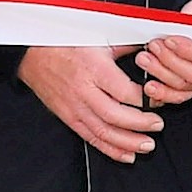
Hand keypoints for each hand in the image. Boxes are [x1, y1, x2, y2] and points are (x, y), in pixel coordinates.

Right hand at [21, 42, 164, 162]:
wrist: (32, 52)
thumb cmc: (66, 43)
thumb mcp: (99, 36)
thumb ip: (127, 45)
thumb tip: (153, 47)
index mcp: (94, 69)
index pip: (126, 92)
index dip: (146, 100)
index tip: (159, 99)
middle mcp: (84, 91)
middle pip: (116, 115)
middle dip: (140, 125)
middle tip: (158, 126)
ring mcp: (74, 106)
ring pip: (103, 132)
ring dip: (128, 143)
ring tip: (147, 145)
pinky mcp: (68, 117)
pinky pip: (90, 137)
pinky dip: (109, 149)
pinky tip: (126, 155)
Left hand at [136, 0, 191, 98]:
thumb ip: (190, 23)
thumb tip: (167, 30)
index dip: (187, 50)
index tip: (169, 39)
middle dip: (169, 61)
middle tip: (153, 46)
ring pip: (184, 86)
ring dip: (161, 73)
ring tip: (144, 59)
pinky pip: (179, 96)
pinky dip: (163, 93)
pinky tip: (150, 87)